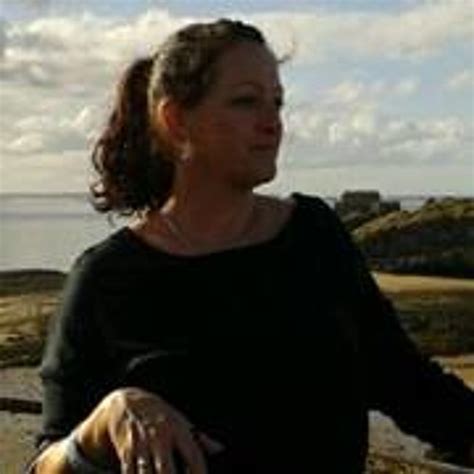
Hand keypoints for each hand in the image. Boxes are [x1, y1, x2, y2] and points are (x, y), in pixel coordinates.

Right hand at [76, 387, 224, 472]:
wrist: (127, 403)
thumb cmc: (161, 416)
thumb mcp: (181, 421)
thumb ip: (200, 438)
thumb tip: (220, 450)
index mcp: (177, 429)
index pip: (192, 454)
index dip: (198, 471)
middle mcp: (159, 437)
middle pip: (166, 468)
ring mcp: (141, 445)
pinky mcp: (125, 452)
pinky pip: (128, 473)